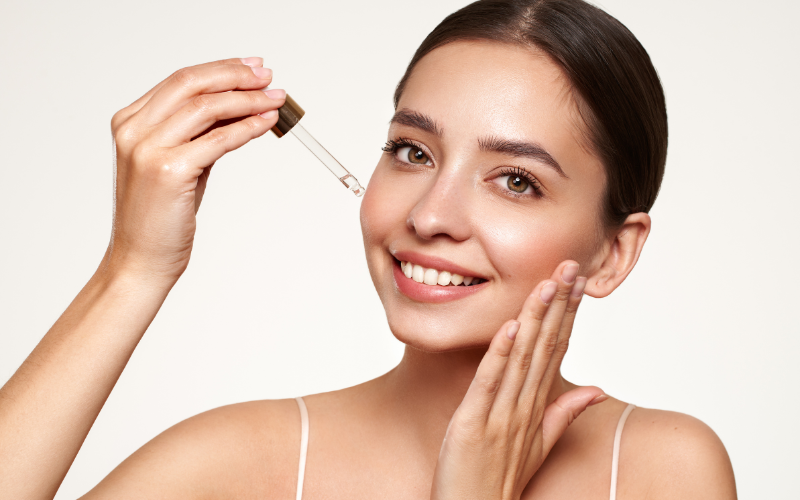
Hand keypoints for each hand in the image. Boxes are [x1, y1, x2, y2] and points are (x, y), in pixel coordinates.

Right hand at [104, 57, 285, 281]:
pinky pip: (218, 139)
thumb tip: (240, 107)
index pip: (180, 80)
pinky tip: (266, 123)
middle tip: (268, 76)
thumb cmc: (160, 217)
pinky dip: (247, 127)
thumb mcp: (180, 164)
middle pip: (191, 84)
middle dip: (236, 76)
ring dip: (248, 99)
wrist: (141, 260)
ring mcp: (148, 149)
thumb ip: (200, 134)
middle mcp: (134, 130)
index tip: (252, 68)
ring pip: (207, 107)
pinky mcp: (169, 171)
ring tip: (275, 99)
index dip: (221, 69)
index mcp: (130, 122)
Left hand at [430, 260, 605, 499]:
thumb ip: (565, 412)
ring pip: (522, 358)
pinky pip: (489, 384)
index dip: (568, 314)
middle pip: (546, 346)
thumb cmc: (500, 478)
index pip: (557, 351)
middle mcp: (525, 407)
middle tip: (571, 265)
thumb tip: (595, 387)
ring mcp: (501, 416)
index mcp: (538, 407)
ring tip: (547, 283)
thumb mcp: (539, 444)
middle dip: (558, 305)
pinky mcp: (474, 424)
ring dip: (535, 318)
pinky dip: (500, 354)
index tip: (578, 282)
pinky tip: (510, 326)